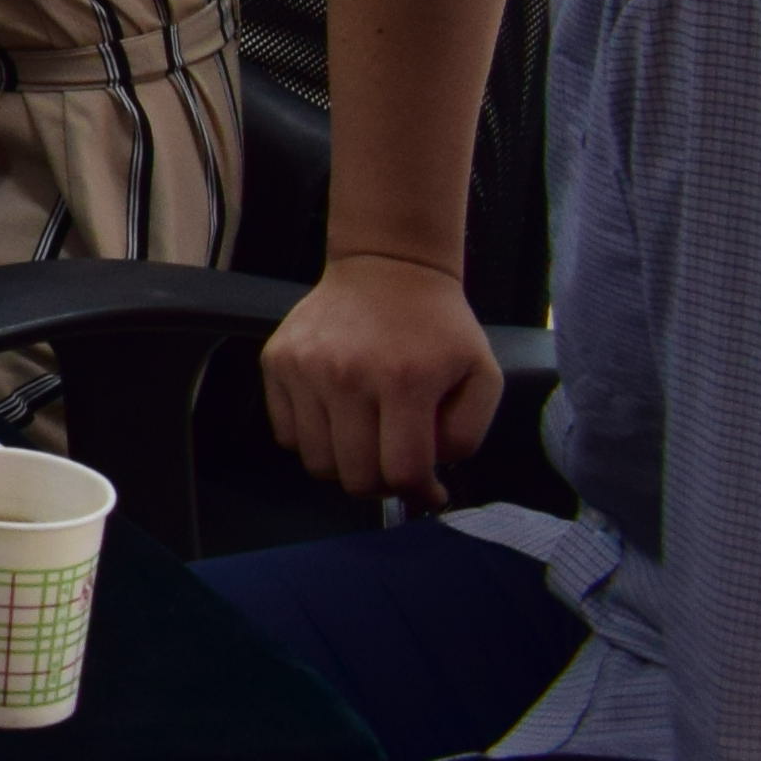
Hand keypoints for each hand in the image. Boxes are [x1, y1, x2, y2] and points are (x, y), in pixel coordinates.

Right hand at [260, 249, 508, 505]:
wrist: (386, 268)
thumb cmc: (440, 328)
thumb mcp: (483, 377)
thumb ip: (466, 435)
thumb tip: (426, 471)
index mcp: (404, 382)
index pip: (401, 472)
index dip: (418, 493)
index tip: (428, 489)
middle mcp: (345, 376)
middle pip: (354, 475)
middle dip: (381, 483)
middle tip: (394, 464)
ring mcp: (304, 368)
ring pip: (316, 462)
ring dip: (344, 463)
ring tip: (365, 440)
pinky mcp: (276, 360)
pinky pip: (286, 433)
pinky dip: (312, 438)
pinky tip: (336, 417)